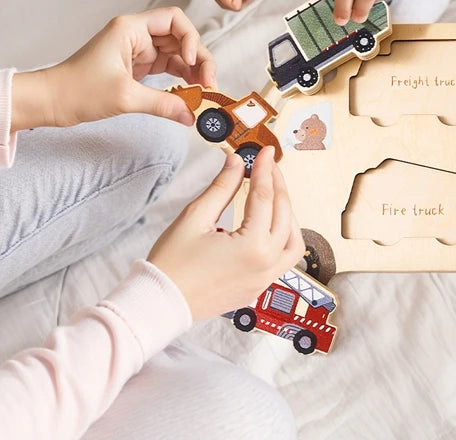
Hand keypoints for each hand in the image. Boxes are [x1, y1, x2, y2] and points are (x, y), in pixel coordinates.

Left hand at [10, 7, 215, 131]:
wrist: (49, 102)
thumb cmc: (78, 90)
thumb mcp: (124, 98)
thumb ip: (162, 104)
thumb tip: (192, 115)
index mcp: (130, 28)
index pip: (174, 19)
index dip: (191, 38)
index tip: (193, 63)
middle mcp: (135, 34)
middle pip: (179, 36)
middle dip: (197, 57)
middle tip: (208, 84)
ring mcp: (135, 50)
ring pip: (175, 52)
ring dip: (191, 69)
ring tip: (204, 90)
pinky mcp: (134, 66)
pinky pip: (164, 67)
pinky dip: (178, 78)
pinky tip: (189, 92)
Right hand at [147, 147, 304, 320]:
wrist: (161, 303)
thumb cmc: (173, 262)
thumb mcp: (195, 217)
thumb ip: (221, 187)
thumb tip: (236, 162)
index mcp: (252, 246)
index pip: (264, 197)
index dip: (264, 170)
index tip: (265, 152)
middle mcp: (265, 265)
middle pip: (284, 216)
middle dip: (278, 186)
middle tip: (267, 166)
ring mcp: (263, 281)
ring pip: (293, 243)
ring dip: (288, 215)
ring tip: (273, 195)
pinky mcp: (256, 289)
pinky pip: (283, 261)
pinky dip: (282, 238)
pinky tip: (268, 225)